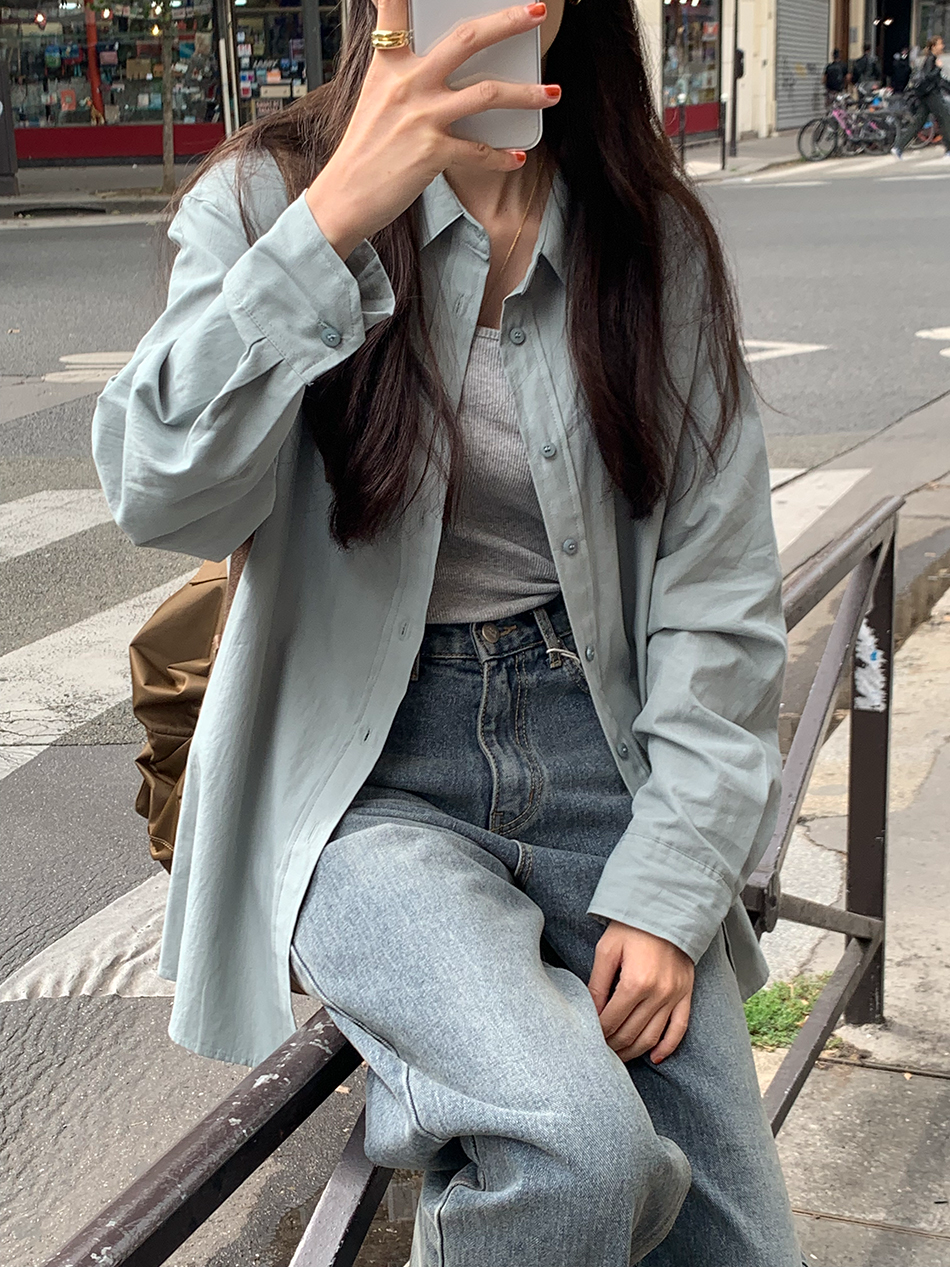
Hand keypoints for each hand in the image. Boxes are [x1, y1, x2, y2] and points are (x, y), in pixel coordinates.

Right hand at [305, 0, 560, 258]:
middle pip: (467, 39)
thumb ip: (398, 67)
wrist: (345, 195)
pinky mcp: (432, 152)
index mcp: (390, 64)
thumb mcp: (375, 95)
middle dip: (508, 21)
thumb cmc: (364, 148)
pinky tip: (517, 157)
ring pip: (488, 93)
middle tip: (536, 11)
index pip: (396, 8)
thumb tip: (417, 54)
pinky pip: (479, 151)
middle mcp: (408, 83)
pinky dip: (502, 156)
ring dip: (527, 93)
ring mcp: (422, 117)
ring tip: (552, 93)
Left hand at [588, 922, 694, 1064]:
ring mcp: (675, 996)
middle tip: (600, 1051)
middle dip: (613, 1046)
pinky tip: (653, 1057)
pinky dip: (667, 1047)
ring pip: (652, 1037)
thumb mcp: (607, 950)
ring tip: (619, 1057)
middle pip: (631, 1033)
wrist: (667, 909)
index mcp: (635, 982)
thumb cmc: (631, 927)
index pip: (612, 1020)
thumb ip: (597, 984)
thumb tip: (591, 1013)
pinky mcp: (686, 994)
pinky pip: (679, 1029)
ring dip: (634, 1051)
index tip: (588, 1039)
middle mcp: (658, 993)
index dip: (598, 1034)